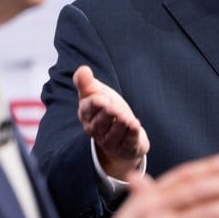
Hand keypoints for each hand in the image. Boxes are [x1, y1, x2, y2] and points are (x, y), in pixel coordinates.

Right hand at [73, 65, 149, 179]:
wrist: (122, 133)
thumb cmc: (107, 109)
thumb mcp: (97, 93)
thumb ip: (87, 82)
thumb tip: (83, 69)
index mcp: (86, 114)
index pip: (87, 109)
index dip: (95, 104)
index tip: (102, 98)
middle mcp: (95, 129)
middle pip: (100, 123)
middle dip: (107, 115)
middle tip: (114, 108)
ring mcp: (110, 141)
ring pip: (114, 134)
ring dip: (120, 125)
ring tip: (127, 118)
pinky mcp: (125, 148)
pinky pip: (127, 142)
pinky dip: (131, 134)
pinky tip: (135, 125)